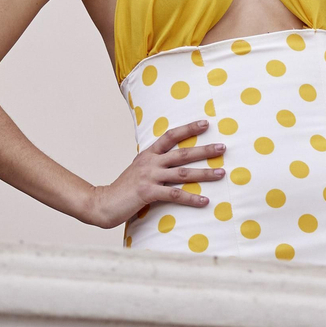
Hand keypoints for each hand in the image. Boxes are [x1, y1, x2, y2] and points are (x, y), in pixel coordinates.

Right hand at [82, 119, 226, 227]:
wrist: (102, 203)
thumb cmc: (125, 188)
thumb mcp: (140, 169)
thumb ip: (155, 163)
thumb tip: (175, 160)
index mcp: (148, 154)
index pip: (170, 136)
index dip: (188, 128)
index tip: (206, 123)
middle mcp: (150, 162)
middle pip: (182, 153)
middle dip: (204, 150)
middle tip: (223, 147)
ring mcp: (149, 177)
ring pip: (182, 173)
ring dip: (204, 173)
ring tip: (222, 173)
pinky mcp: (148, 193)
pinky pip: (174, 194)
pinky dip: (191, 198)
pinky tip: (205, 201)